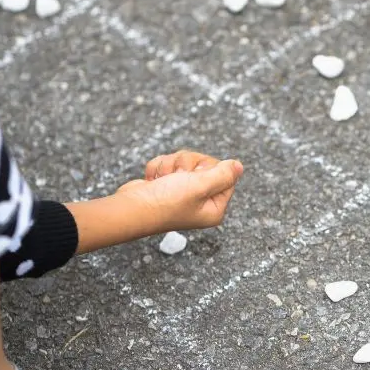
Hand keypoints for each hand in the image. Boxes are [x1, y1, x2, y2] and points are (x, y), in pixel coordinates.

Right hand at [117, 150, 243, 230]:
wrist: (130, 207)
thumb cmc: (166, 202)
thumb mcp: (201, 186)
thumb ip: (223, 175)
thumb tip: (239, 166)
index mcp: (214, 208)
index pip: (226, 175)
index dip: (210, 168)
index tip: (197, 175)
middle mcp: (200, 202)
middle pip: (206, 165)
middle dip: (188, 165)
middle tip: (178, 177)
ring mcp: (182, 193)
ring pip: (186, 161)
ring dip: (171, 165)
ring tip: (163, 180)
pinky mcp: (166, 185)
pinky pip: (169, 163)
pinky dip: (160, 168)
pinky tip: (153, 180)